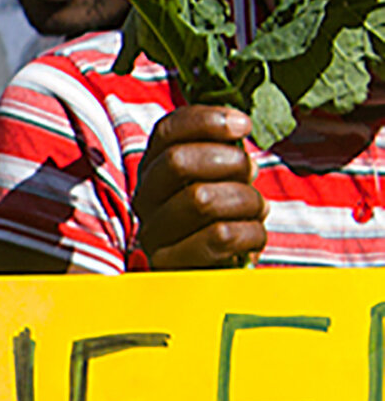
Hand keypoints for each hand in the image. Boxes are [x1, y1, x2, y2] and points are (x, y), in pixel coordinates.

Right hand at [134, 106, 266, 268]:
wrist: (211, 280)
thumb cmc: (222, 222)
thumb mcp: (218, 180)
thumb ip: (221, 150)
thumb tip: (240, 124)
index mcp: (154, 171)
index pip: (166, 131)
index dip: (207, 120)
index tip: (244, 125)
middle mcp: (144, 199)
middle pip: (178, 162)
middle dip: (230, 162)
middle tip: (250, 174)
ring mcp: (152, 233)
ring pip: (202, 199)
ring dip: (246, 200)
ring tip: (257, 209)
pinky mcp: (171, 265)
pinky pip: (219, 237)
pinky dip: (251, 233)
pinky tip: (253, 236)